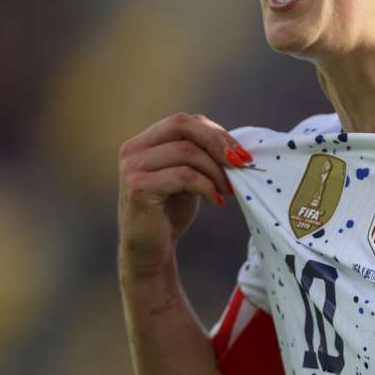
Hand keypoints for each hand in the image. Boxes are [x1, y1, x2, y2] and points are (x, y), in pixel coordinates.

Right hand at [118, 112, 250, 280]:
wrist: (150, 253)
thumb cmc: (170, 213)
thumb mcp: (187, 176)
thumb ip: (200, 155)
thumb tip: (236, 145)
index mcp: (144, 142)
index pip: (184, 121)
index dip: (215, 132)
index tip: (241, 154)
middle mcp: (133, 149)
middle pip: (183, 125)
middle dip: (217, 143)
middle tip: (241, 164)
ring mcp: (133, 167)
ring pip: (187, 151)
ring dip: (216, 170)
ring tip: (228, 190)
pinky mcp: (139, 188)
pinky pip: (184, 175)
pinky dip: (206, 186)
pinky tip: (215, 201)